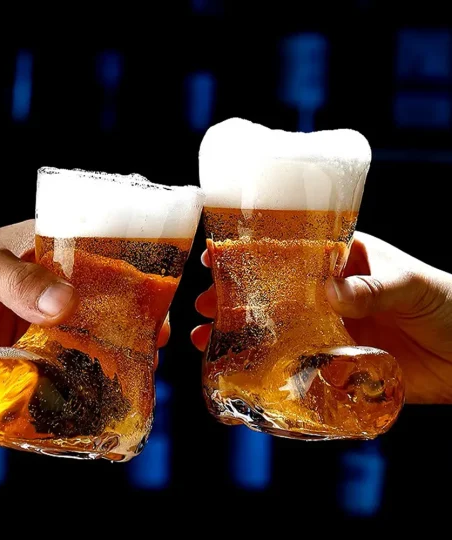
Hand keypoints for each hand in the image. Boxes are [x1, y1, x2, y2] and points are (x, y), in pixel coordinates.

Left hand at [0, 220, 169, 385]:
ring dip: (109, 350)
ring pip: (84, 334)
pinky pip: (60, 364)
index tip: (157, 296)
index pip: (98, 253)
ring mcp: (37, 320)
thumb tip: (64, 305)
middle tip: (154, 340)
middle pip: (100, 299)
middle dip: (129, 318)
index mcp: (43, 248)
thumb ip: (16, 280)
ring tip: (137, 367)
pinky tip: (97, 387)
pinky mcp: (24, 353)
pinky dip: (78, 375)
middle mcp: (47, 284)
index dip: (131, 272)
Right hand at [191, 231, 451, 403]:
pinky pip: (298, 366)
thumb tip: (330, 295)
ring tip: (207, 340)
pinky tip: (245, 372)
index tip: (217, 256)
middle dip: (235, 298)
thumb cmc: (447, 301)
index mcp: (342, 263)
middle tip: (205, 305)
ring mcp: (329, 329)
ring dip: (242, 334)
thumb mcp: (411, 283)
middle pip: (272, 293)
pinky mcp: (337, 362)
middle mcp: (328, 295)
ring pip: (276, 330)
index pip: (288, 252)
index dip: (251, 253)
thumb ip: (373, 286)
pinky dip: (272, 369)